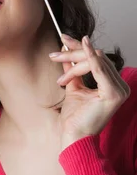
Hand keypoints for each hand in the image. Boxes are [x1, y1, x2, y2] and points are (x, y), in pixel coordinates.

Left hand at [49, 34, 129, 149]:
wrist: (74, 135)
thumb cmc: (74, 116)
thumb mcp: (74, 87)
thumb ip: (73, 70)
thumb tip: (66, 51)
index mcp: (113, 85)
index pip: (97, 60)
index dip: (80, 48)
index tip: (63, 39)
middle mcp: (120, 86)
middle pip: (97, 58)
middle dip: (74, 52)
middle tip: (55, 52)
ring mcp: (119, 90)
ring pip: (96, 61)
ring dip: (73, 58)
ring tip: (55, 59)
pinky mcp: (113, 94)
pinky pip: (100, 69)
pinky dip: (91, 56)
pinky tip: (83, 45)